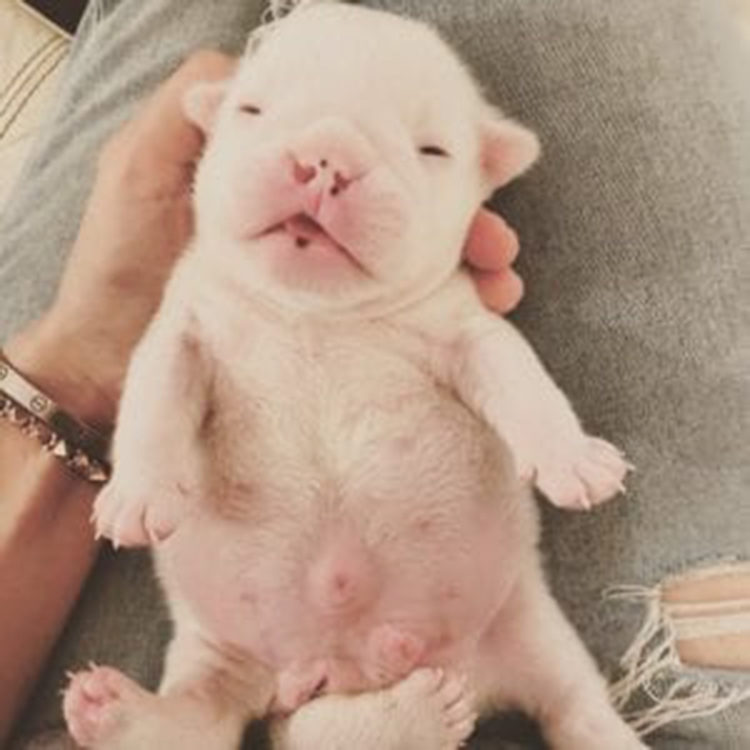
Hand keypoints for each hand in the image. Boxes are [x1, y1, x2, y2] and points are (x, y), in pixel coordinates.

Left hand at [6, 51, 523, 426]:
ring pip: (414, 271)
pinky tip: (479, 319)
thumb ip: (195, 114)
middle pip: (409, 216)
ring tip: (503, 281)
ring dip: (467, 271)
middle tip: (500, 242)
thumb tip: (249, 66)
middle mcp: (315, 231)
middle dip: (468, 222)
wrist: (107, 356)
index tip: (492, 158)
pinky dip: (442, 320)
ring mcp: (322, 284)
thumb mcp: (147, 164)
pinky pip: (391, 320)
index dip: (433, 156)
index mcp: (289, 188)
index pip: (376, 163)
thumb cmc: (120, 258)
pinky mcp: (322, 331)